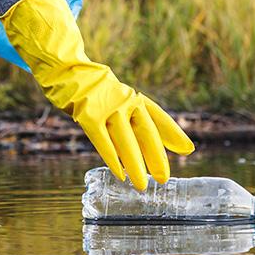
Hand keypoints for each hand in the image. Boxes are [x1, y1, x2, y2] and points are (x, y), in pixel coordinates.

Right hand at [0, 0, 193, 189]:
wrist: (66, 70)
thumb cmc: (96, 92)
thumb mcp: (120, 100)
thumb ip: (141, 120)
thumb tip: (169, 141)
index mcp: (133, 97)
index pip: (157, 117)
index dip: (173, 133)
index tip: (188, 150)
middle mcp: (124, 100)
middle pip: (145, 132)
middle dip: (156, 156)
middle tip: (164, 178)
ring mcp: (106, 107)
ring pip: (125, 139)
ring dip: (135, 164)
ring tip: (142, 184)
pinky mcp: (87, 114)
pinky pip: (102, 140)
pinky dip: (112, 158)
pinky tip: (120, 173)